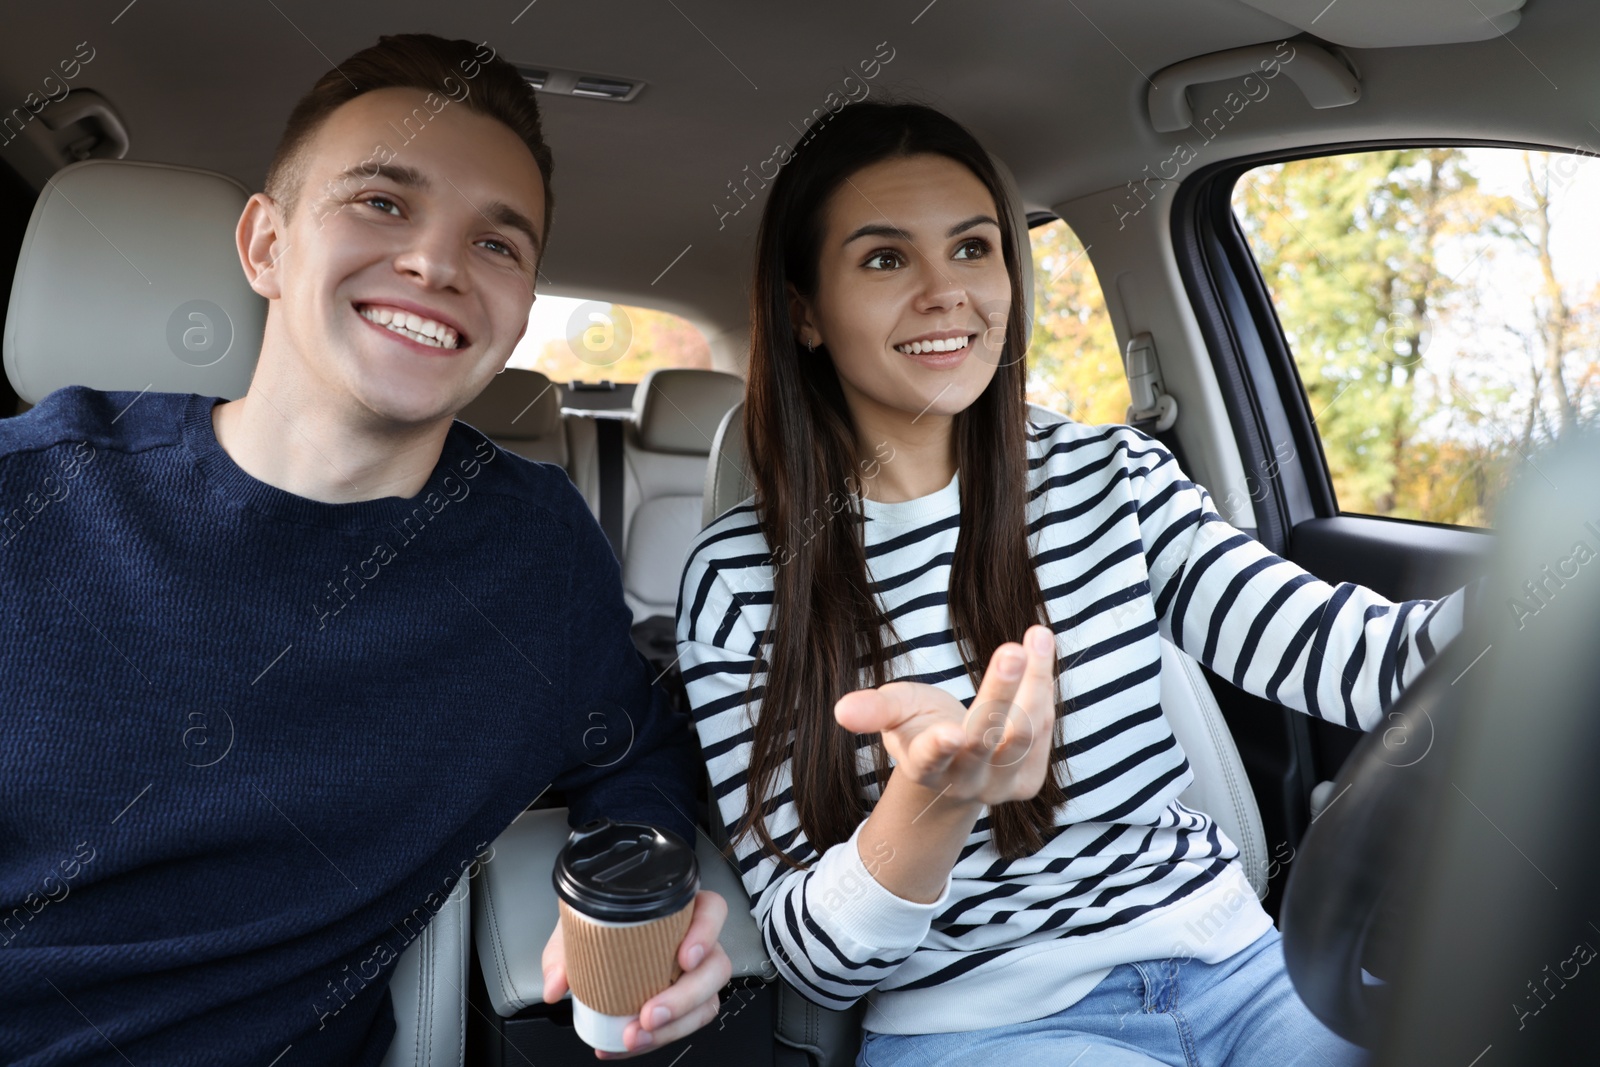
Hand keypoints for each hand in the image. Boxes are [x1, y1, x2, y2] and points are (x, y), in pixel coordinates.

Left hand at [542, 889, 733, 1057]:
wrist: (597, 947)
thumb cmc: (601, 926)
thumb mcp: (580, 925)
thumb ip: (565, 950)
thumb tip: (556, 985)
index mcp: (679, 910)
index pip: (712, 910)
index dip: (707, 932)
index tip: (684, 957)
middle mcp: (696, 942)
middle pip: (714, 967)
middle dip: (684, 998)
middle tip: (649, 1013)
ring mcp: (695, 976)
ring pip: (706, 1002)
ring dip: (673, 1027)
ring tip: (636, 1036)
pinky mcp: (686, 1005)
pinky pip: (684, 1025)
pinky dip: (655, 1040)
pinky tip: (626, 1045)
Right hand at [834, 624, 1056, 805]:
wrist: (956, 765)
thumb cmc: (921, 727)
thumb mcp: (896, 712)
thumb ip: (874, 710)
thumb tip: (841, 710)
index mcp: (924, 767)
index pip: (929, 760)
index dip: (938, 747)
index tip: (951, 731)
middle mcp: (964, 783)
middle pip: (985, 739)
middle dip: (1000, 694)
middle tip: (1011, 650)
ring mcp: (1000, 786)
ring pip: (1024, 733)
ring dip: (1034, 682)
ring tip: (1036, 635)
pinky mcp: (1030, 780)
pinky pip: (1044, 728)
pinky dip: (1044, 684)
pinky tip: (1040, 647)